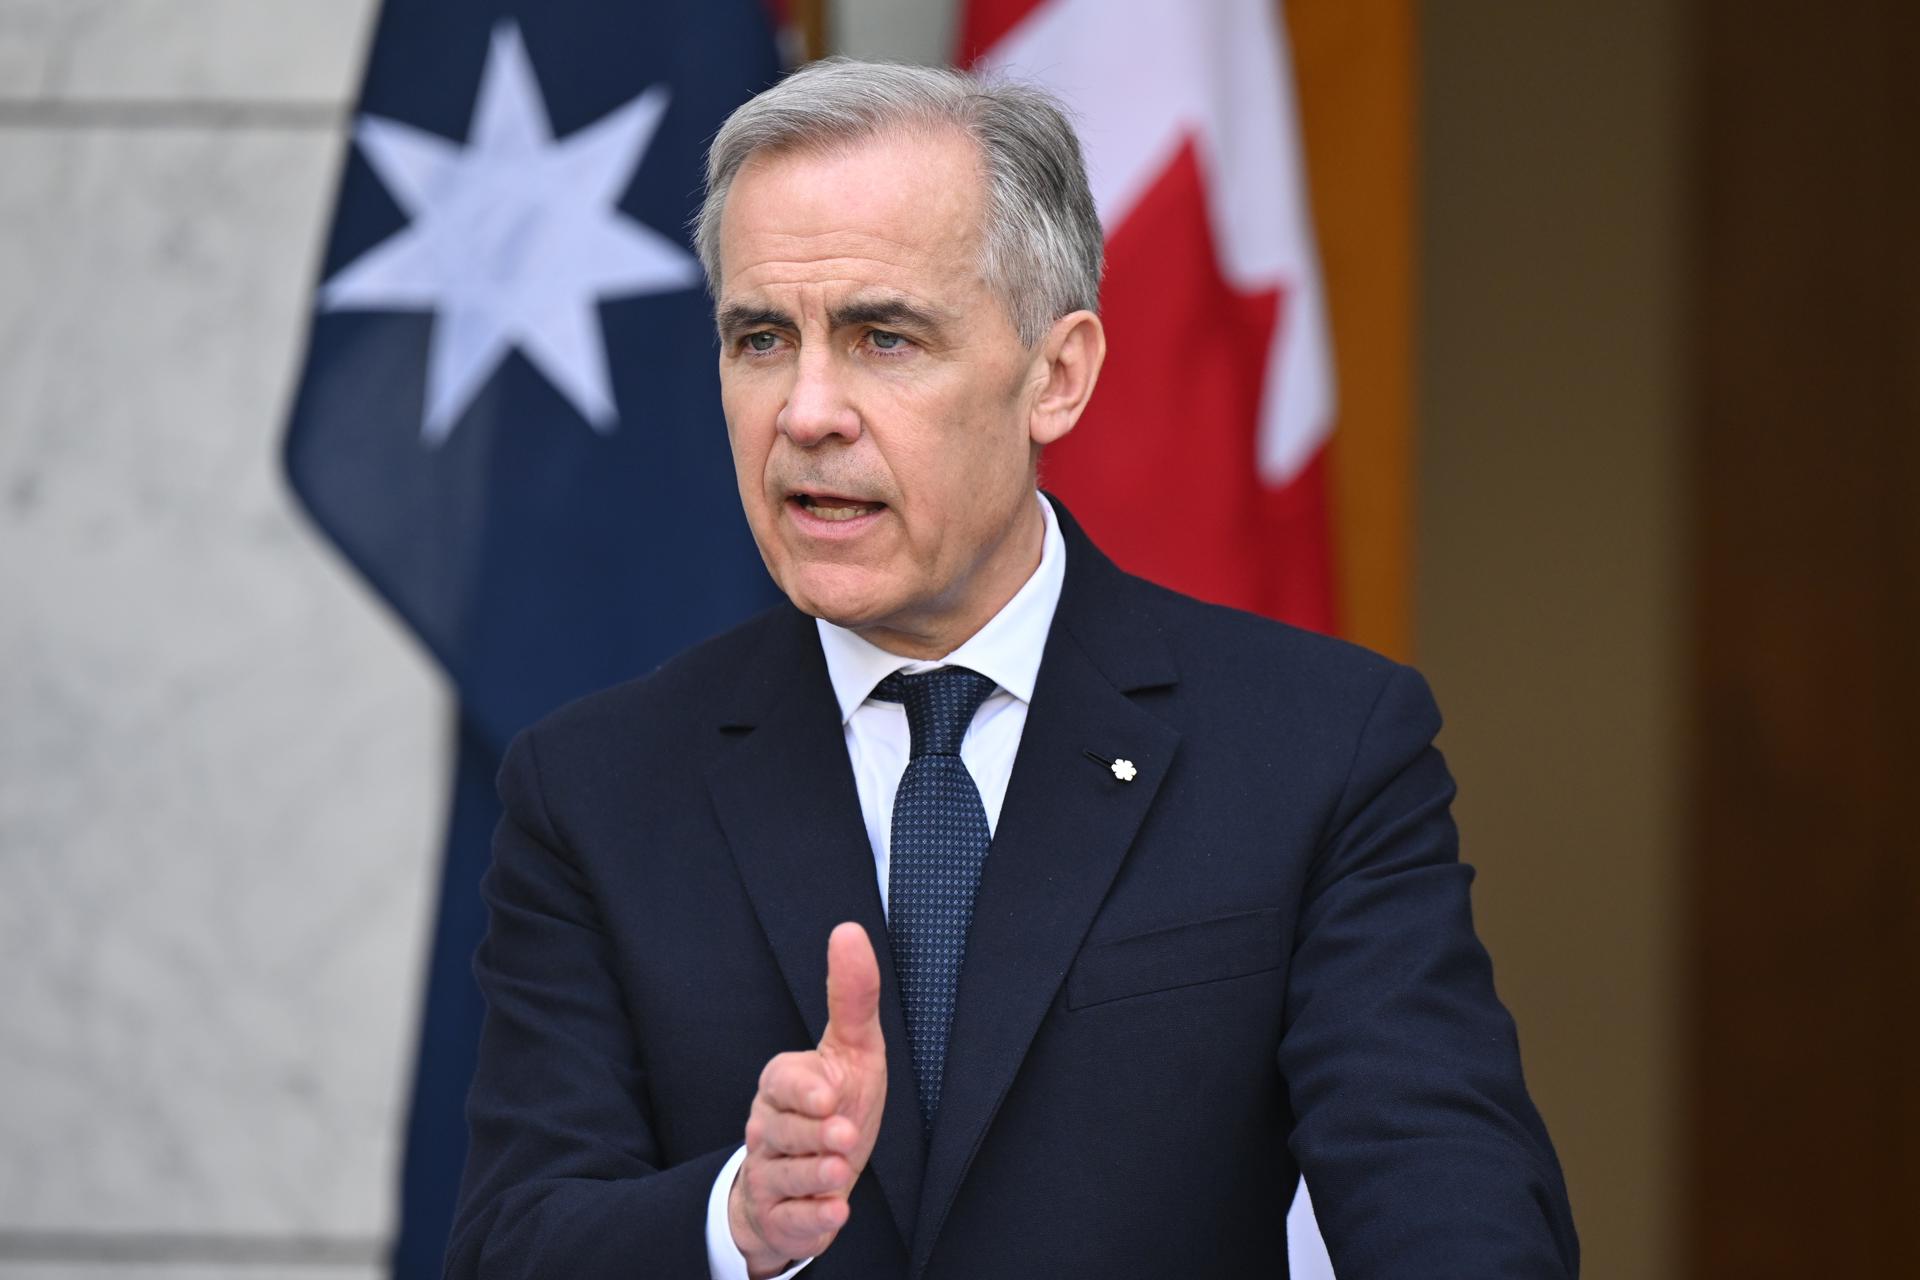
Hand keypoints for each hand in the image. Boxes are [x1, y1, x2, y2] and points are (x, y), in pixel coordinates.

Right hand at [730, 922, 886, 1277]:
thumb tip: (848, 931)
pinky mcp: (780, 1217)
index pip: (781, 1080)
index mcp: (783, 1084)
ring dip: (813, 1178)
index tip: (830, 1094)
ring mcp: (770, 1174)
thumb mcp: (853, 1048)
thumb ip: (851, 996)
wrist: (815, 1175)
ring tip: (840, 1176)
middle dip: (811, 1136)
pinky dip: (811, 1221)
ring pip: (782, 1177)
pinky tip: (834, 1215)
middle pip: (779, 1131)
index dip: (804, 1089)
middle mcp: (767, 1127)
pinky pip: (788, 1222)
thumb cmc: (835, 1102)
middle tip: (843, 1137)